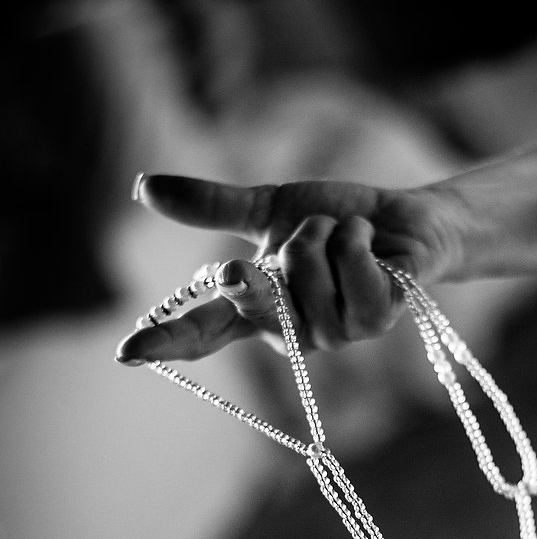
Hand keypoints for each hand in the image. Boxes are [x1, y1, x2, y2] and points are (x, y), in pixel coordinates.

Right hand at [115, 144, 536, 364]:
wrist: (404, 220)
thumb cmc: (337, 219)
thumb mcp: (269, 206)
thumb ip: (211, 205)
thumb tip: (141, 187)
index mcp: (258, 309)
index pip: (203, 330)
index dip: (167, 340)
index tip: (128, 351)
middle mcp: (291, 332)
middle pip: (256, 293)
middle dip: (282, 248)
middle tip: (310, 234)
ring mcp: (332, 334)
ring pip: (304, 274)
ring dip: (325, 236)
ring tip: (346, 238)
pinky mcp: (373, 323)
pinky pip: (348, 268)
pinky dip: (357, 238)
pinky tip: (371, 244)